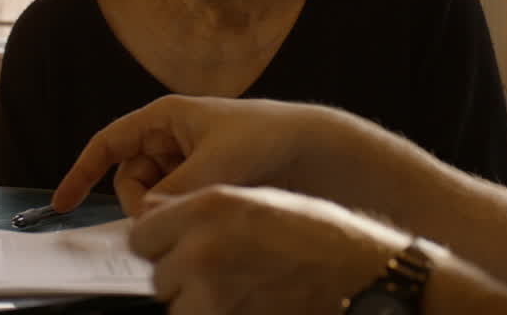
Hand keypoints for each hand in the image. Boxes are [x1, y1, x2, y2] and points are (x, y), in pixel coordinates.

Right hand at [52, 95, 333, 214]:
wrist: (309, 145)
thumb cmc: (265, 138)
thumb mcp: (216, 164)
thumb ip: (175, 192)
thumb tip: (145, 218)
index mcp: (164, 116)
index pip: (108, 143)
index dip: (80, 173)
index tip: (62, 205)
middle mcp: (170, 134)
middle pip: (129, 178)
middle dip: (141, 201)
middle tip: (168, 215)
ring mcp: (185, 156)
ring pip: (151, 194)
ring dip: (165, 206)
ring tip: (200, 205)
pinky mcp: (200, 175)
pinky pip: (173, 199)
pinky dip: (180, 209)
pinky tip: (204, 210)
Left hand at [131, 185, 405, 314]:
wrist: (364, 275)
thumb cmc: (324, 236)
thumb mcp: (261, 202)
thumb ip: (207, 213)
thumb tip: (166, 223)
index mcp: (210, 208)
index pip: (142, 234)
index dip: (160, 243)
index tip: (175, 248)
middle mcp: (202, 249)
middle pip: (158, 275)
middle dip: (181, 277)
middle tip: (221, 272)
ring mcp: (212, 294)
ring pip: (176, 307)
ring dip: (197, 303)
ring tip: (241, 290)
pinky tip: (249, 303)